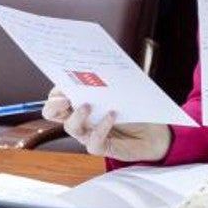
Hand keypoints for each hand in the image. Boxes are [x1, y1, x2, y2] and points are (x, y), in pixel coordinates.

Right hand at [43, 87, 172, 161]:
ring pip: (71, 128)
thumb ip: (112, 77)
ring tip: (87, 106)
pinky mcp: (102, 147)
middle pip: (53, 113)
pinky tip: (112, 115)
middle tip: (64, 98)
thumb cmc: (134, 106)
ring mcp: (88, 133)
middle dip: (53, 105)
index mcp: (80, 101)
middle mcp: (80, 118)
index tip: (64, 80)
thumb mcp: (123, 87)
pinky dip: (101, 128)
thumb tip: (106, 60)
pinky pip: (93, 142)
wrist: (153, 132)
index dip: (56, 89)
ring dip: (76, 117)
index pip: (57, 96)